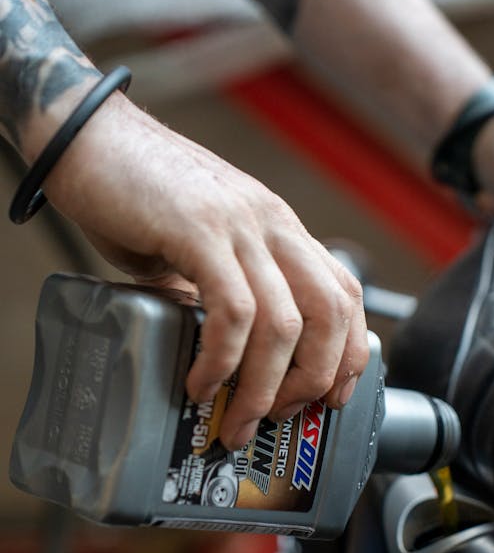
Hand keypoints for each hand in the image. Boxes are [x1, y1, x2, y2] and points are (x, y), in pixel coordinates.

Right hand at [42, 92, 368, 448]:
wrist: (84, 135)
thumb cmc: (136, 194)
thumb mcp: (200, 247)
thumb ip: (222, 291)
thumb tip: (228, 353)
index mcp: (279, 229)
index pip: (345, 293)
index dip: (349, 354)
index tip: (330, 397)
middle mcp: (271, 224)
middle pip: (331, 313)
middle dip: (315, 380)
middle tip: (281, 415)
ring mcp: (239, 224)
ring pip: (285, 323)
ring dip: (265, 387)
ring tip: (238, 417)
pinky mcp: (199, 229)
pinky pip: (232, 311)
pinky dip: (222, 360)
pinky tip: (202, 381)